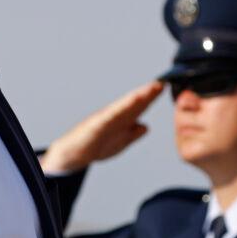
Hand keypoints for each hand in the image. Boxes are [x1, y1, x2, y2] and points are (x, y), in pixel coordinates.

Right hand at [38, 81, 163, 173]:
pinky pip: (110, 115)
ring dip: (138, 96)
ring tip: (151, 88)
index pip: (139, 107)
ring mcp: (104, 119)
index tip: (165, 86)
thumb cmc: (93, 146)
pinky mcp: (95, 125)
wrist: (71, 155)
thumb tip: (145, 126)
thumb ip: (133, 134)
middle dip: (148, 92)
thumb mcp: (120, 143)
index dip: (152, 97)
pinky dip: (121, 108)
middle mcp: (114, 115)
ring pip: (124, 106)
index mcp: (121, 120)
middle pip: (134, 102)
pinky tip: (131, 102)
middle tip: (162, 82)